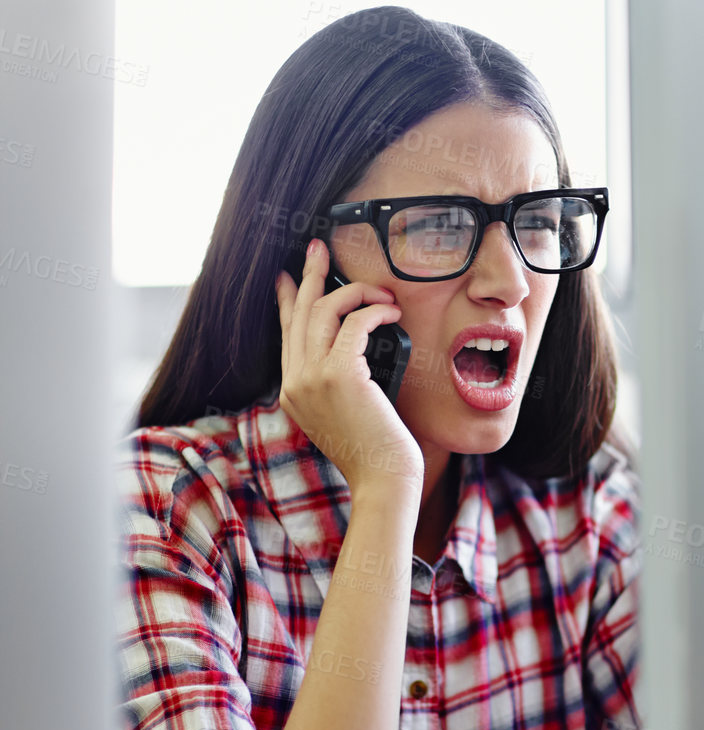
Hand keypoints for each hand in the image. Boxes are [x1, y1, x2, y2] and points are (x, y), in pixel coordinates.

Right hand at [275, 238, 423, 502]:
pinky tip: (391, 313)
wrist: (382, 480)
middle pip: (299, 313)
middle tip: (318, 248)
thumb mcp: (344, 414)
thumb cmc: (375, 451)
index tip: (289, 276)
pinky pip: (354, 322)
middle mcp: (295, 382)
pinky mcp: (339, 375)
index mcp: (292, 391)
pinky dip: (374, 310)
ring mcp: (312, 378)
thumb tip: (349, 351)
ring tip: (382, 294)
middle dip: (310, 275)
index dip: (287, 300)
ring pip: (324, 310)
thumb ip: (335, 385)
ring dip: (356, 292)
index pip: (286, 333)